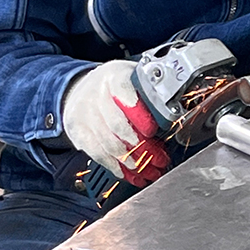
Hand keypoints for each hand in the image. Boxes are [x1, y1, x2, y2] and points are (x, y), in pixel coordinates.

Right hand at [62, 60, 169, 185]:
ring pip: (108, 143)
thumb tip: (171, 120)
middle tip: (158, 158)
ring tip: (149, 170)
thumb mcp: (133, 79)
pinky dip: (114, 166)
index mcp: (114, 76)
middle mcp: (95, 94)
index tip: (151, 129)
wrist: (79, 89)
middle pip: (116, 124)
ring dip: (131, 161)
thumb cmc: (114, 87)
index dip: (138, 113)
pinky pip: (96, 153)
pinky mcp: (77, 131)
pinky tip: (128, 173)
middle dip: (141, 146)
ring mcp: (84, 113)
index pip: (123, 91)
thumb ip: (149, 96)